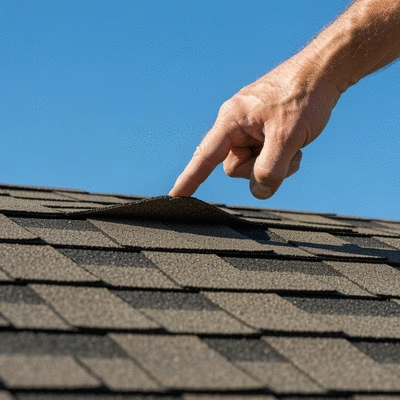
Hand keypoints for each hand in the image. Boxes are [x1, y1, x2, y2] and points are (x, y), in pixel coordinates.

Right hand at [169, 55, 340, 198]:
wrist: (325, 73)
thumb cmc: (303, 96)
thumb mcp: (288, 136)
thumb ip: (270, 169)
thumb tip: (260, 192)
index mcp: (231, 120)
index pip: (204, 156)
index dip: (189, 179)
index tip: (175, 197)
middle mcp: (236, 126)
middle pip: (235, 167)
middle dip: (260, 168)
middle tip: (286, 153)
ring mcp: (250, 130)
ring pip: (252, 166)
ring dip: (275, 164)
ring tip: (294, 146)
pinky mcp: (263, 133)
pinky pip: (264, 158)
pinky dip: (282, 159)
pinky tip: (296, 145)